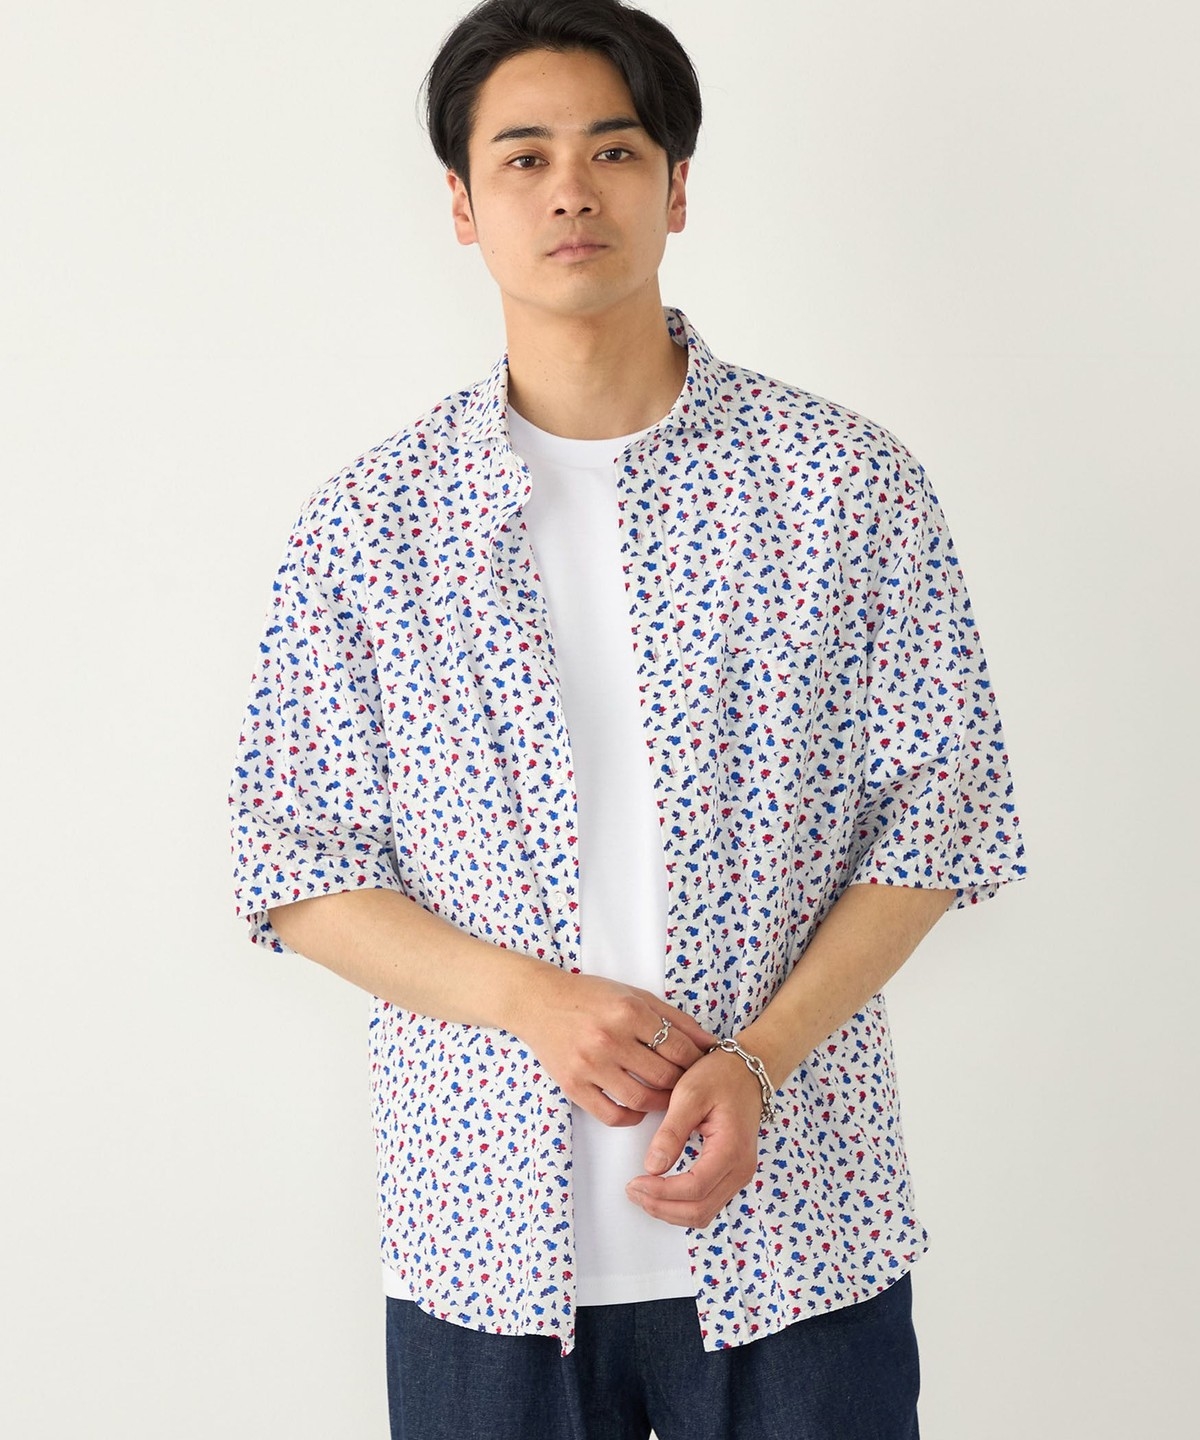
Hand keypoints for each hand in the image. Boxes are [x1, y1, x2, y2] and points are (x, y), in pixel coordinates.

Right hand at [516, 970, 714, 1126]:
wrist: (538, 1001)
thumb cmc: (591, 997)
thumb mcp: (635, 996)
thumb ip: (675, 1019)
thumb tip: (711, 1043)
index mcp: (629, 1011)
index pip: (678, 1047)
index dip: (696, 1061)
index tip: (701, 1068)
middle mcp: (610, 1038)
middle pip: (663, 1075)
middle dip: (682, 1084)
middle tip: (688, 1086)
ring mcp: (589, 1064)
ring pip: (641, 1098)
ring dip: (661, 1104)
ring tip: (667, 1099)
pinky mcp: (572, 1085)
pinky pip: (611, 1114)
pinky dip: (631, 1117)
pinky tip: (638, 1109)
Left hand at [623, 1046, 763, 1227]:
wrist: (745, 1071)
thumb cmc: (720, 1076)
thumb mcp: (689, 1094)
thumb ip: (671, 1132)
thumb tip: (652, 1167)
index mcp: (731, 1149)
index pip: (695, 1188)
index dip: (661, 1193)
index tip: (635, 1182)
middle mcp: (740, 1169)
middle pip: (699, 1210)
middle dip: (661, 1207)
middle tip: (632, 1191)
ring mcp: (739, 1174)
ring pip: (703, 1213)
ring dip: (671, 1210)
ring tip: (642, 1193)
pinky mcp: (732, 1174)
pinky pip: (707, 1203)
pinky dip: (682, 1205)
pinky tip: (661, 1192)